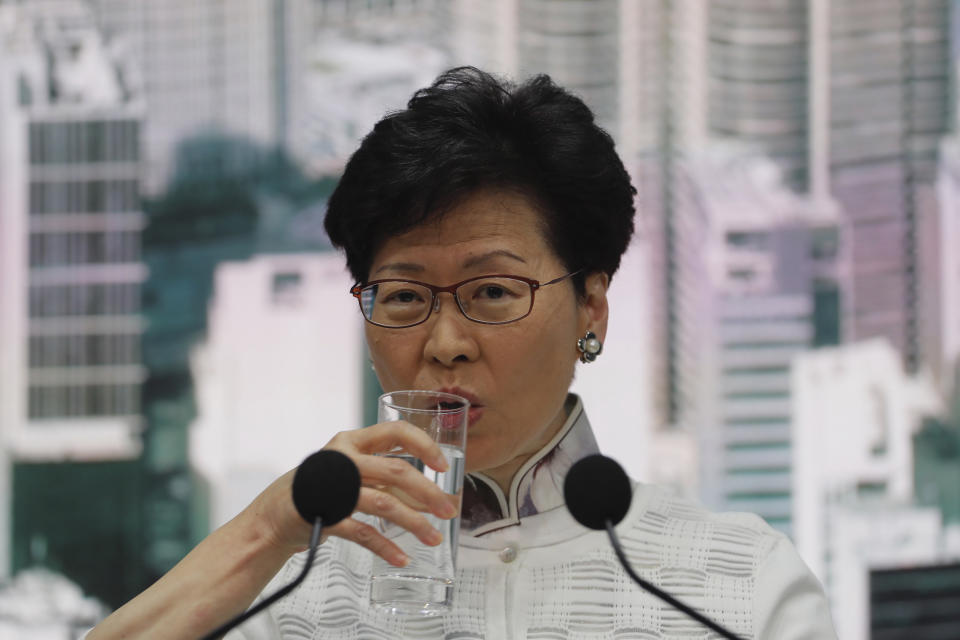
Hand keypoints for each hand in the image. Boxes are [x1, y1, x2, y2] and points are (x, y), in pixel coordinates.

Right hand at [254, 421, 459, 566]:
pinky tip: (401, 558)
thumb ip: (388, 480)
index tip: (443, 466)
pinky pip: (362, 532)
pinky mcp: (324, 514)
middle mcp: (343, 458)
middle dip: (429, 492)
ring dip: (414, 522)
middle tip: (450, 511)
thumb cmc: (320, 490)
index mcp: (353, 441)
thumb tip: (434, 497)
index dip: (424, 445)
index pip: (396, 431)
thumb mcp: (354, 474)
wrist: (273, 517)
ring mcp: (332, 486)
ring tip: (433, 539)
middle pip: (396, 470)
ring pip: (384, 502)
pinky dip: (385, 547)